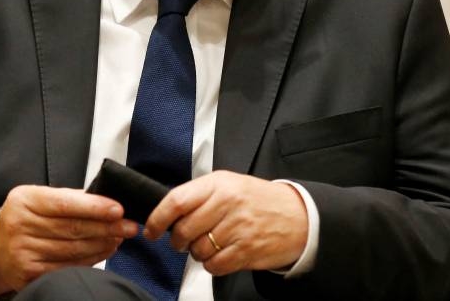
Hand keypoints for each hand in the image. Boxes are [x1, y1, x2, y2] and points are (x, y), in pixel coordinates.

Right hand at [0, 185, 137, 294]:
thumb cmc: (25, 218)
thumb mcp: (38, 199)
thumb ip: (69, 197)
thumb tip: (106, 200)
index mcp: (23, 200)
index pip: (64, 204)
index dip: (94, 207)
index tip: (118, 209)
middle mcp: (19, 226)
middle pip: (71, 228)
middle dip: (106, 227)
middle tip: (128, 226)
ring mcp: (22, 253)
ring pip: (72, 250)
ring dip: (102, 244)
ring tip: (119, 237)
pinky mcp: (29, 274)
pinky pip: (67, 267)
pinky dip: (90, 260)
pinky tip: (103, 251)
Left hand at [144, 171, 307, 275]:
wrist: (298, 215)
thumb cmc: (259, 199)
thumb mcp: (229, 184)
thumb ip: (200, 195)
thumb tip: (168, 212)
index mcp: (219, 184)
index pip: (177, 200)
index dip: (158, 218)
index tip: (151, 229)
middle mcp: (227, 203)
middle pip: (184, 230)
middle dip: (177, 240)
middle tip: (182, 240)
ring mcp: (238, 228)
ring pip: (197, 251)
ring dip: (197, 253)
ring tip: (210, 244)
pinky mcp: (246, 250)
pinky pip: (214, 266)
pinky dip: (212, 265)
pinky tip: (221, 254)